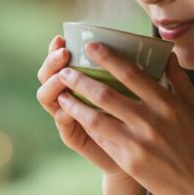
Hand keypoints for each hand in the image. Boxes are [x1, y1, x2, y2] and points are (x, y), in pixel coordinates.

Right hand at [36, 35, 135, 183]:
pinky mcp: (73, 136)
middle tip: (61, 51)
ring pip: (47, 95)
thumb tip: (146, 43)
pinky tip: (65, 104)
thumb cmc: (140, 122)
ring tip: (62, 74)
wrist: (140, 157)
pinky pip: (62, 121)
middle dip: (51, 61)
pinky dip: (62, 112)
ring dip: (52, 83)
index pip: (60, 61)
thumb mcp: (138, 92)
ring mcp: (68, 116)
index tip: (63, 37)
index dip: (56, 49)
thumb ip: (136, 71)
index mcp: (82, 82)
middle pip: (48, 73)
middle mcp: (70, 96)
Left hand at [55, 41, 193, 194]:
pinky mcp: (129, 161)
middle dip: (81, 79)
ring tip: (61, 95)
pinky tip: (75, 118)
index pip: (130, 73)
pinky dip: (87, 127)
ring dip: (75, 105)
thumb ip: (180, 80)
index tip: (91, 46)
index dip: (107, 57)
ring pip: (96, 118)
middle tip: (64, 70)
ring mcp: (137, 143)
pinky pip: (103, 140)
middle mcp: (150, 121)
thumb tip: (168, 54)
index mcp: (167, 103)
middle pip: (106, 94)